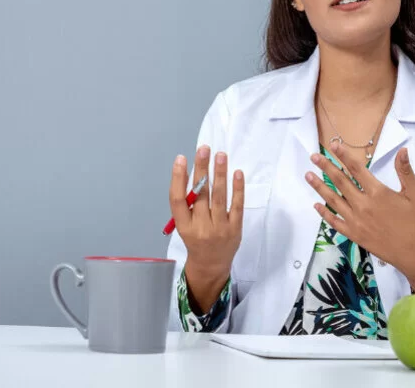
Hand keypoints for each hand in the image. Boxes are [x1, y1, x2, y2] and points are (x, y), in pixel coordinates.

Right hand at [170, 145, 243, 276]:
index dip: (178, 178)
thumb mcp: (185, 226)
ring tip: (220, 155)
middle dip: (201, 169)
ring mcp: (219, 229)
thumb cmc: (196, 239)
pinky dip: (237, 189)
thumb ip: (188, 204)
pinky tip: (237, 173)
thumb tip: (196, 171)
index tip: (181, 159)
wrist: (211, 265)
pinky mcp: (235, 229)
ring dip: (220, 174)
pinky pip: (237, 206)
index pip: (177, 200)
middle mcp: (200, 227)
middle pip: (200, 194)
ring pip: (219, 197)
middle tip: (204, 149)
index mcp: (183, 226)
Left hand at [305, 142, 414, 291]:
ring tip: (308, 176)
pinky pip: (334, 222)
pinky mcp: (354, 234)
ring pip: (333, 200)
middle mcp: (363, 205)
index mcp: (377, 192)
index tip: (333, 145)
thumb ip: (405, 171)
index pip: (357, 169)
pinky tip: (316, 205)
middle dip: (326, 167)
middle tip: (314, 157)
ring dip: (319, 187)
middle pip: (340, 182)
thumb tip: (403, 150)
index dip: (344, 156)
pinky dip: (324, 213)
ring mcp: (356, 221)